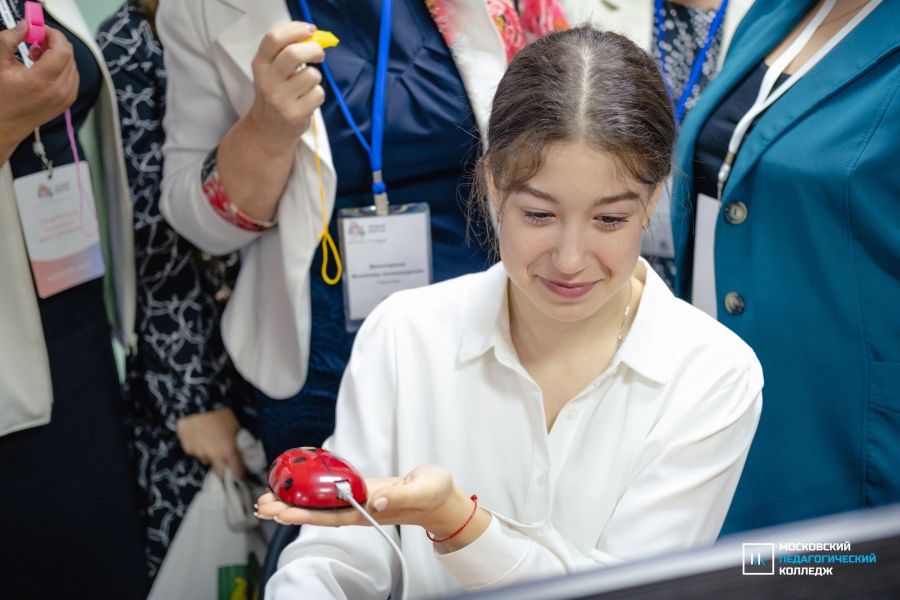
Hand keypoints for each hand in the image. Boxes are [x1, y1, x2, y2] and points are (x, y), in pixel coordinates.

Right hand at [0, 23, 77, 163]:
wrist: (4, 126)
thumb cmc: (0, 99)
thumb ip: (8, 40)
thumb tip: (24, 26)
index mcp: (43, 82)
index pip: (63, 50)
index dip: (53, 35)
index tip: (40, 30)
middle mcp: (59, 90)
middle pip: (69, 56)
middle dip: (53, 43)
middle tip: (35, 41)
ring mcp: (66, 97)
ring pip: (72, 65)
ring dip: (57, 55)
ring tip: (36, 56)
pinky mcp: (67, 101)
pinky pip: (72, 77)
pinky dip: (62, 67)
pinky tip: (44, 68)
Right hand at [176, 408, 245, 478]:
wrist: (197, 401)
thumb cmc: (221, 411)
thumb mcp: (236, 427)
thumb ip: (237, 443)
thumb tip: (239, 453)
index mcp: (228, 451)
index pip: (237, 472)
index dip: (240, 473)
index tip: (241, 472)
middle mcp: (213, 456)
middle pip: (220, 474)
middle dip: (224, 471)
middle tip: (226, 463)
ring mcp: (197, 453)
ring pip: (206, 461)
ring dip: (209, 455)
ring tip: (210, 441)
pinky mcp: (186, 448)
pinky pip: (194, 452)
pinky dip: (198, 447)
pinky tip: (199, 435)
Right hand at [246, 21, 325, 152]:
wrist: (268, 129)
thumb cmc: (275, 93)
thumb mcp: (271, 71)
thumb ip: (286, 52)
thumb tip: (313, 37)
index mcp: (260, 64)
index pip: (274, 38)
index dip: (295, 30)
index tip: (309, 30)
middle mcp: (267, 81)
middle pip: (294, 54)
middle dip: (313, 50)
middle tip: (319, 54)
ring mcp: (280, 99)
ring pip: (312, 75)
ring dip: (315, 78)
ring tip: (306, 86)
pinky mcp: (294, 114)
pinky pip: (318, 94)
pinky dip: (318, 95)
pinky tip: (307, 101)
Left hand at [256, 464, 473, 534]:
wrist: (442, 497)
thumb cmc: (435, 494)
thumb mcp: (423, 490)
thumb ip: (401, 497)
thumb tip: (375, 502)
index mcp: (371, 509)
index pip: (331, 514)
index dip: (305, 513)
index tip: (281, 511)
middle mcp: (361, 508)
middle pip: (319, 512)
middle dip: (290, 509)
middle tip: (262, 505)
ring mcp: (360, 499)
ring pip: (322, 504)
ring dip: (295, 502)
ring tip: (268, 500)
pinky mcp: (363, 490)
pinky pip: (332, 492)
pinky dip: (312, 491)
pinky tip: (298, 488)